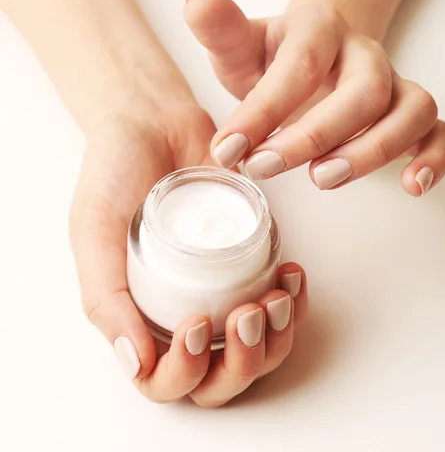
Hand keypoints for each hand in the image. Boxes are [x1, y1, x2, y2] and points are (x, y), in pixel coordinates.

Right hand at [69, 102, 307, 406]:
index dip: (184, 372)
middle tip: (246, 317)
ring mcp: (223, 288)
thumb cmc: (115, 173)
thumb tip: (136, 362)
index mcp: (141, 315)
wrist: (152, 120)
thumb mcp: (94, 230)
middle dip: (240, 362)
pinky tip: (292, 277)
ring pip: (259, 349)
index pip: (166, 380)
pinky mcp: (252, 258)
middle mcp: (184, 309)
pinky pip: (282, 302)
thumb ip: (104, 294)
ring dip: (276, 339)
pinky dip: (294, 302)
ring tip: (276, 300)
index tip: (192, 324)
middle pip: (221, 377)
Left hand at [184, 0, 444, 195]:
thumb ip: (219, 29)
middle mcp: (363, 54)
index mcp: (318, 29)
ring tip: (323, 180)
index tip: (227, 150)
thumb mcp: (240, 44)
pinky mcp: (410, 111)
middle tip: (266, 167)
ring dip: (373, 150)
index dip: (263, 111)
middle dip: (315, 135)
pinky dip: (434, 157)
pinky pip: (439, 130)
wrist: (314, 52)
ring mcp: (393, 83)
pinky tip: (412, 186)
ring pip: (410, 110)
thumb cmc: (273, 56)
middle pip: (363, 90)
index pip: (298, 66)